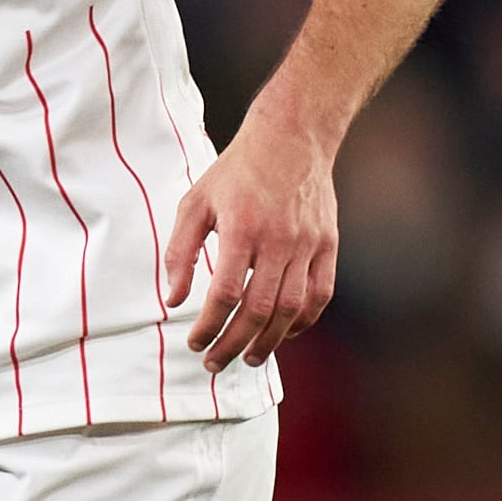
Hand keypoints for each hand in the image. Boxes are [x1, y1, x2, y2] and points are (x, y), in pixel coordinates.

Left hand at [162, 117, 338, 372]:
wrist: (291, 138)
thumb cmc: (237, 171)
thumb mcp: (195, 202)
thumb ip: (181, 251)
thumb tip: (173, 299)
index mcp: (241, 228)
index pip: (225, 293)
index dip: (208, 325)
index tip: (194, 341)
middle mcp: (278, 240)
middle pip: (259, 311)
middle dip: (234, 344)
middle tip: (215, 362)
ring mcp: (308, 244)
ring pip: (291, 309)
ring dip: (269, 342)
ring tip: (248, 358)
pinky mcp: (328, 245)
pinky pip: (319, 295)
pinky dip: (302, 322)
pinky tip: (283, 334)